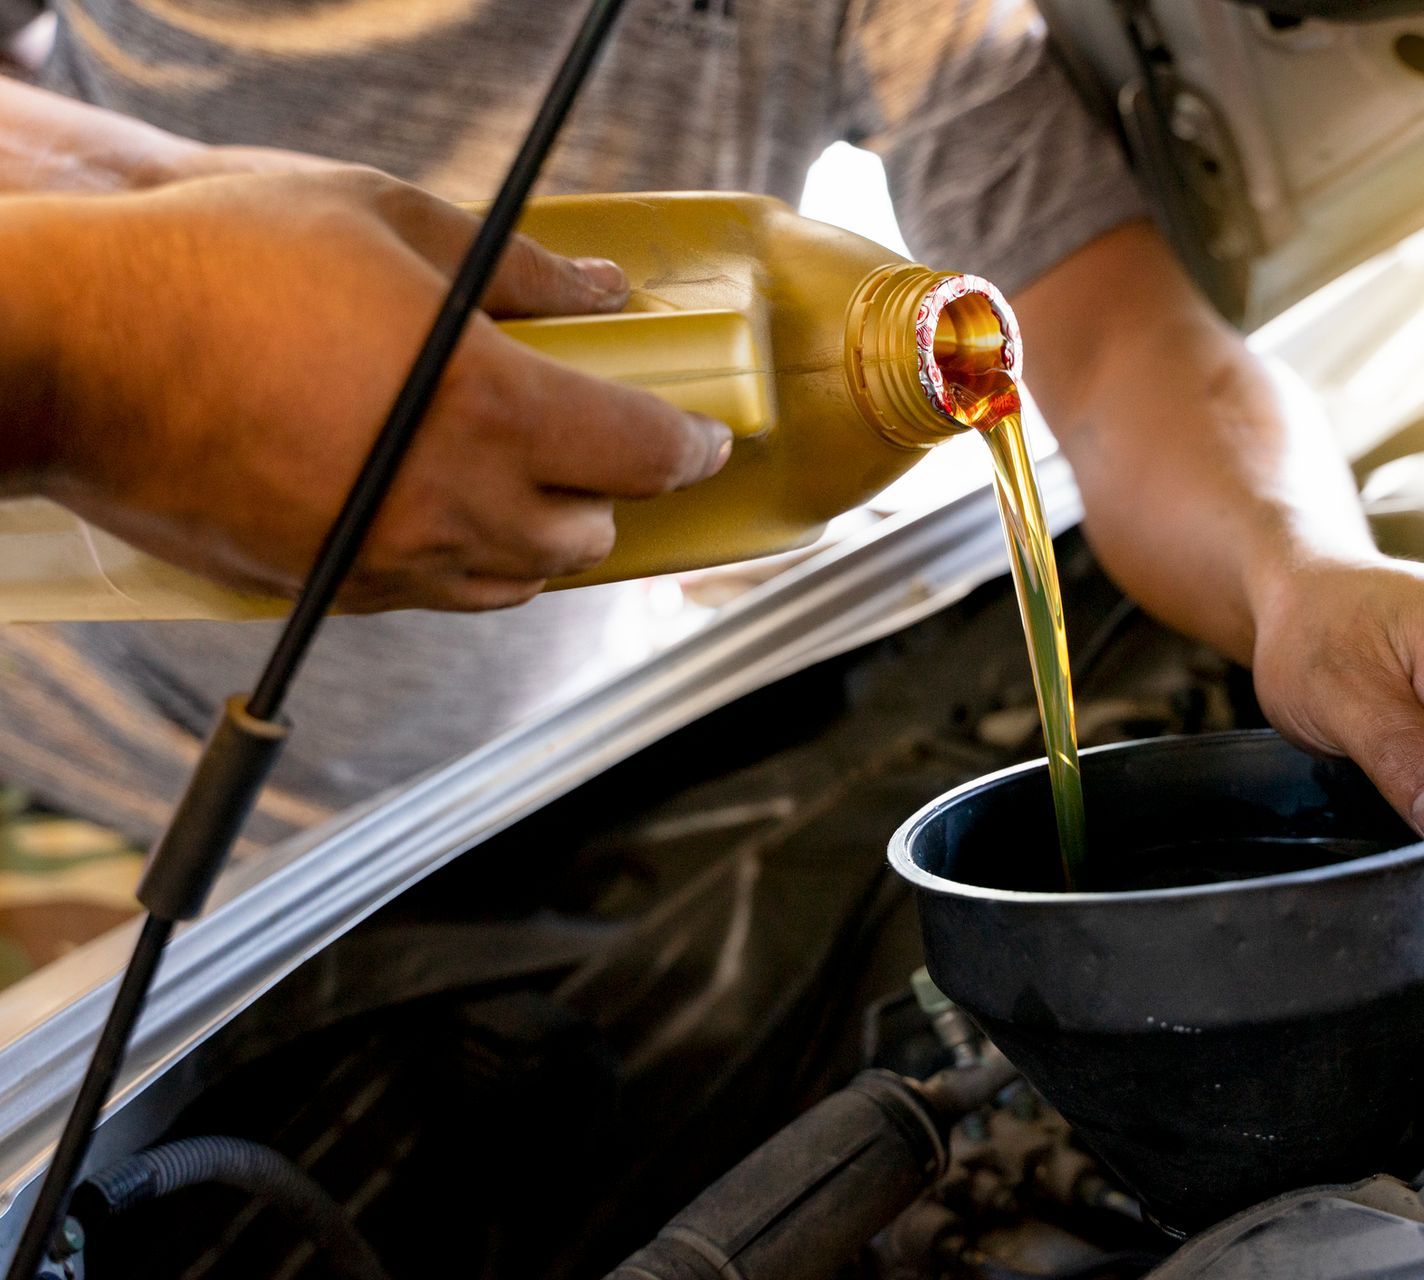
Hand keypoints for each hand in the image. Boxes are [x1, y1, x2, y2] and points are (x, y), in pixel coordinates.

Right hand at [2, 166, 731, 610]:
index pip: (639, 454)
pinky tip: (434, 503)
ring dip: (537, 537)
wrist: (76, 353)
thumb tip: (602, 289)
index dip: (686, 446)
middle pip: (587, 539)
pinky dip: (460, 560)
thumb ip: (517, 269)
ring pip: (515, 584)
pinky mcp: (330, 590)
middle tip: (595, 441)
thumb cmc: (225, 264)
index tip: (701, 437)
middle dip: (607, 493)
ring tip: (519, 476)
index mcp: (492, 412)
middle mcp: (454, 507)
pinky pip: (433, 596)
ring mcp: (388, 563)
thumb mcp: (387, 220)